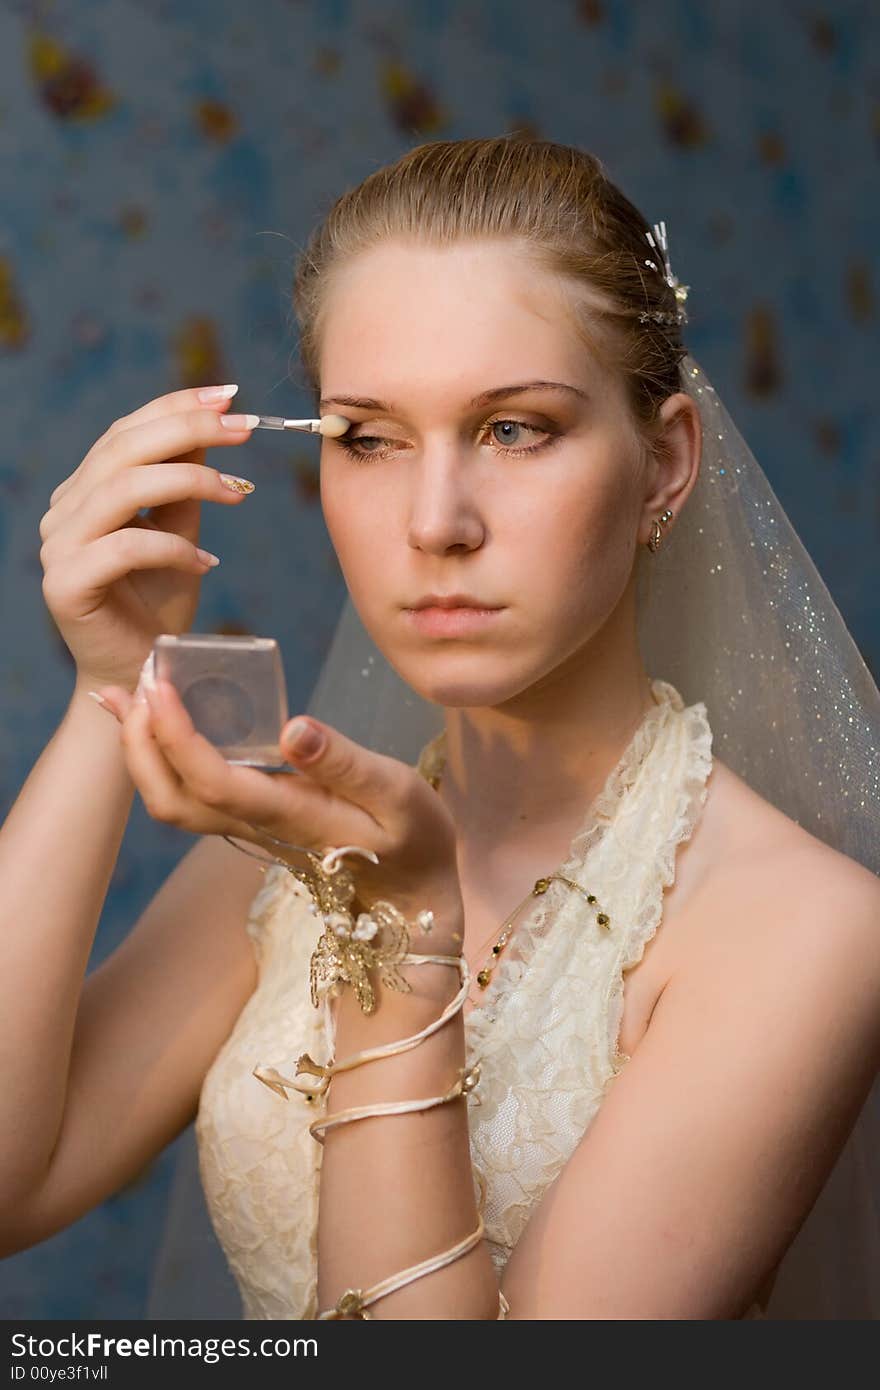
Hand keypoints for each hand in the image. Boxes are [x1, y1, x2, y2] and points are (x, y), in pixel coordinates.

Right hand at [39, 384, 257, 693]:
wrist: (141, 672)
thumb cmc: (159, 604)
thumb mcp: (181, 531)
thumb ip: (186, 482)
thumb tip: (212, 423)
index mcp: (85, 491)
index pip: (125, 431)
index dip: (176, 406)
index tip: (230, 395)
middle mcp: (64, 512)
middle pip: (123, 449)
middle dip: (189, 430)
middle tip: (245, 430)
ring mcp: (57, 546)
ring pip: (122, 489)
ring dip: (189, 481)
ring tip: (238, 491)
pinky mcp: (65, 584)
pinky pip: (124, 547)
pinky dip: (172, 548)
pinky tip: (208, 561)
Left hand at [95, 680, 463, 951]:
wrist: (411, 892)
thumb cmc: (412, 837)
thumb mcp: (397, 793)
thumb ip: (345, 763)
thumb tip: (292, 728)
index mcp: (291, 817)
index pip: (214, 782)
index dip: (177, 736)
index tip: (161, 684)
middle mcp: (257, 828)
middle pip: (171, 800)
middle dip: (140, 742)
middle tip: (137, 677)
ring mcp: (248, 829)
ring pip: (170, 801)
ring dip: (138, 748)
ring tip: (122, 692)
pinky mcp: (249, 820)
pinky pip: (186, 792)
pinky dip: (157, 754)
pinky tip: (151, 719)